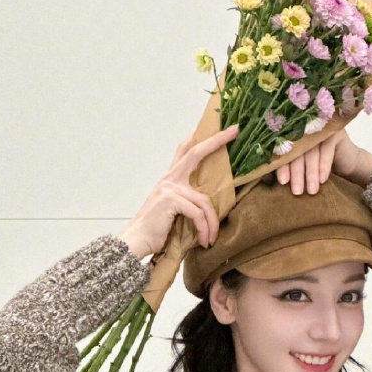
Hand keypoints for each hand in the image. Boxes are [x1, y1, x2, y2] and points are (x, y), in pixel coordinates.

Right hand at [120, 126, 238, 259]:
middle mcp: (169, 179)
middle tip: (234, 131)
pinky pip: (197, 213)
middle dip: (216, 141)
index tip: (222, 130)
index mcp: (171, 180)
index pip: (187, 152)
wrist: (136, 241)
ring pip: (204, 201)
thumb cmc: (155, 229)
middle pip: (196, 154)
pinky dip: (203, 229)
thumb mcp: (173, 210)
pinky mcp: (170, 200)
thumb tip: (209, 203)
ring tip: (211, 238)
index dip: (204, 140)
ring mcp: (169, 188)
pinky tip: (204, 240)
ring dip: (211, 223)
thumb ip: (187, 200)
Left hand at [275, 125, 371, 193]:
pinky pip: (327, 150)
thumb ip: (290, 167)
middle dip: (297, 173)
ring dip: (311, 173)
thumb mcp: (303, 167)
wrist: (348, 161)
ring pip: (312, 152)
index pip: (285, 152)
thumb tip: (276, 181)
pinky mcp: (334, 132)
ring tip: (311, 190)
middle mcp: (304, 130)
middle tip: (297, 191)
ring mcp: (319, 129)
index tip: (283, 182)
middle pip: (298, 152)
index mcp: (292, 136)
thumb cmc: (320, 167)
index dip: (283, 167)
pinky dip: (324, 165)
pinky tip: (323, 179)